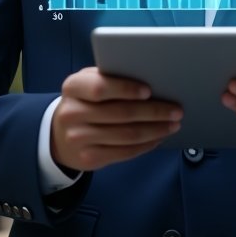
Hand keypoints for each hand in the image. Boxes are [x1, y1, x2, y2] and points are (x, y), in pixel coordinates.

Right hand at [51, 67, 182, 171]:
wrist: (59, 135)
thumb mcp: (89, 82)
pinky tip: (158, 137)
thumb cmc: (85, 101)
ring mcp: (78, 138)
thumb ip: (110, 77)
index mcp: (73, 87)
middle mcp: (72, 113)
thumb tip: (152, 80)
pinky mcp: (88, 159)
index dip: (125, 89)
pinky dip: (146, 145)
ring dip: (155, 130)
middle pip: (120, 113)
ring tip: (173, 124)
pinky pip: (124, 152)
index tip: (149, 90)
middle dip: (153, 112)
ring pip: (126, 135)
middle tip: (176, 110)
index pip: (100, 87)